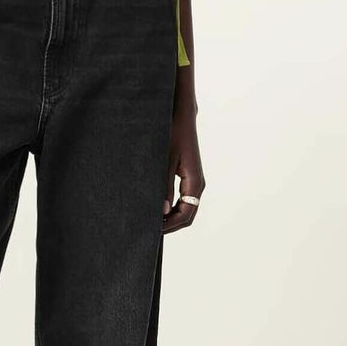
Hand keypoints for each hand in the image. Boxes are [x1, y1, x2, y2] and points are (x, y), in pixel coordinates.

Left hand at [162, 99, 203, 233]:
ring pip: (185, 208)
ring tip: (150, 219)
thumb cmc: (172, 133)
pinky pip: (182, 198)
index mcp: (195, 183)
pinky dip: (171, 206)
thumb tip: (163, 211)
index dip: (170, 226)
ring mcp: (193, 180)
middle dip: (170, 225)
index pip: (186, 215)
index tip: (153, 230)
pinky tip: (156, 205)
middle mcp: (197, 184)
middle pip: (187, 215)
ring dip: (170, 216)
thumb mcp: (165, 160)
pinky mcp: (187, 175)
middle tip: (149, 229)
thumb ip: (164, 187)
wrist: (180, 115)